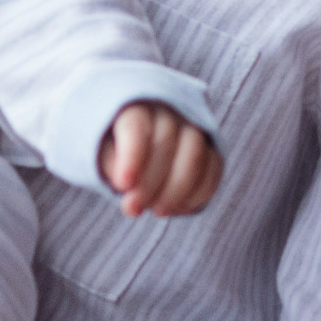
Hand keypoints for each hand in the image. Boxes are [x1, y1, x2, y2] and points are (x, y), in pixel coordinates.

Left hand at [99, 100, 221, 217]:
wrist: (143, 149)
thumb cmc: (119, 151)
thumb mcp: (106, 155)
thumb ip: (113, 167)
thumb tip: (128, 190)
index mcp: (135, 108)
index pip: (136, 126)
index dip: (131, 156)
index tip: (123, 185)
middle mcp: (168, 113)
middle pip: (165, 142)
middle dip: (149, 181)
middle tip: (133, 208)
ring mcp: (194, 129)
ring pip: (194, 154)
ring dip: (177, 189)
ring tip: (158, 211)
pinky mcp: (211, 150)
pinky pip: (213, 168)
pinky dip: (199, 192)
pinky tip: (180, 208)